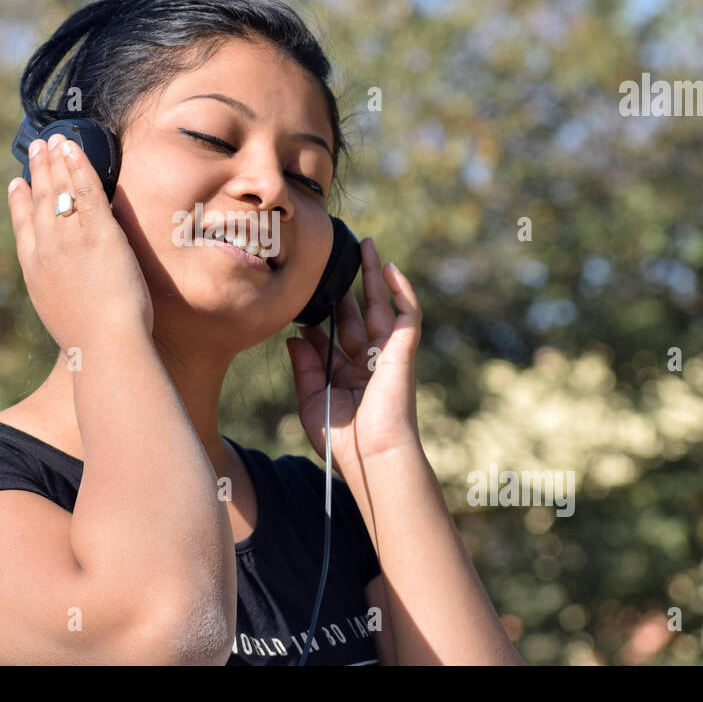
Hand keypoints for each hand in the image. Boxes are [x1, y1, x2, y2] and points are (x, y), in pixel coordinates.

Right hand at [7, 134, 154, 345]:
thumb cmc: (92, 343)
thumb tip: (65, 292)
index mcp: (34, 272)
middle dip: (38, 172)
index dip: (18, 203)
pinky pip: (86, 190)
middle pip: (39, 201)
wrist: (105, 345)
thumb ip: (60, 295)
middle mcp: (47, 250)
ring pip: (61, 190)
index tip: (16, 185)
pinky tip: (74, 149)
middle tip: (37, 149)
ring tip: (54, 141)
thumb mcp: (62, 317)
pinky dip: (79, 166)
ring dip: (56, 161)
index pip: (23, 228)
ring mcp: (70, 238)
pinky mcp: (99, 232)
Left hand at [284, 237, 421, 475]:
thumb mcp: (311, 401)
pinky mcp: (403, 350)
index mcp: (345, 377)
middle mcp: (366, 362)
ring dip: (373, 275)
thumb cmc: (342, 440)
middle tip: (332, 260)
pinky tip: (390, 267)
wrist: (373, 456)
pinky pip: (407, 314)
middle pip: (354, 316)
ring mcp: (386, 354)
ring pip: (380, 306)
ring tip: (365, 245)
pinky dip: (401, 290)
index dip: (315, 320)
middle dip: (344, 289)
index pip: (329, 339)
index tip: (298, 303)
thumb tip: (295, 335)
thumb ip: (303, 367)